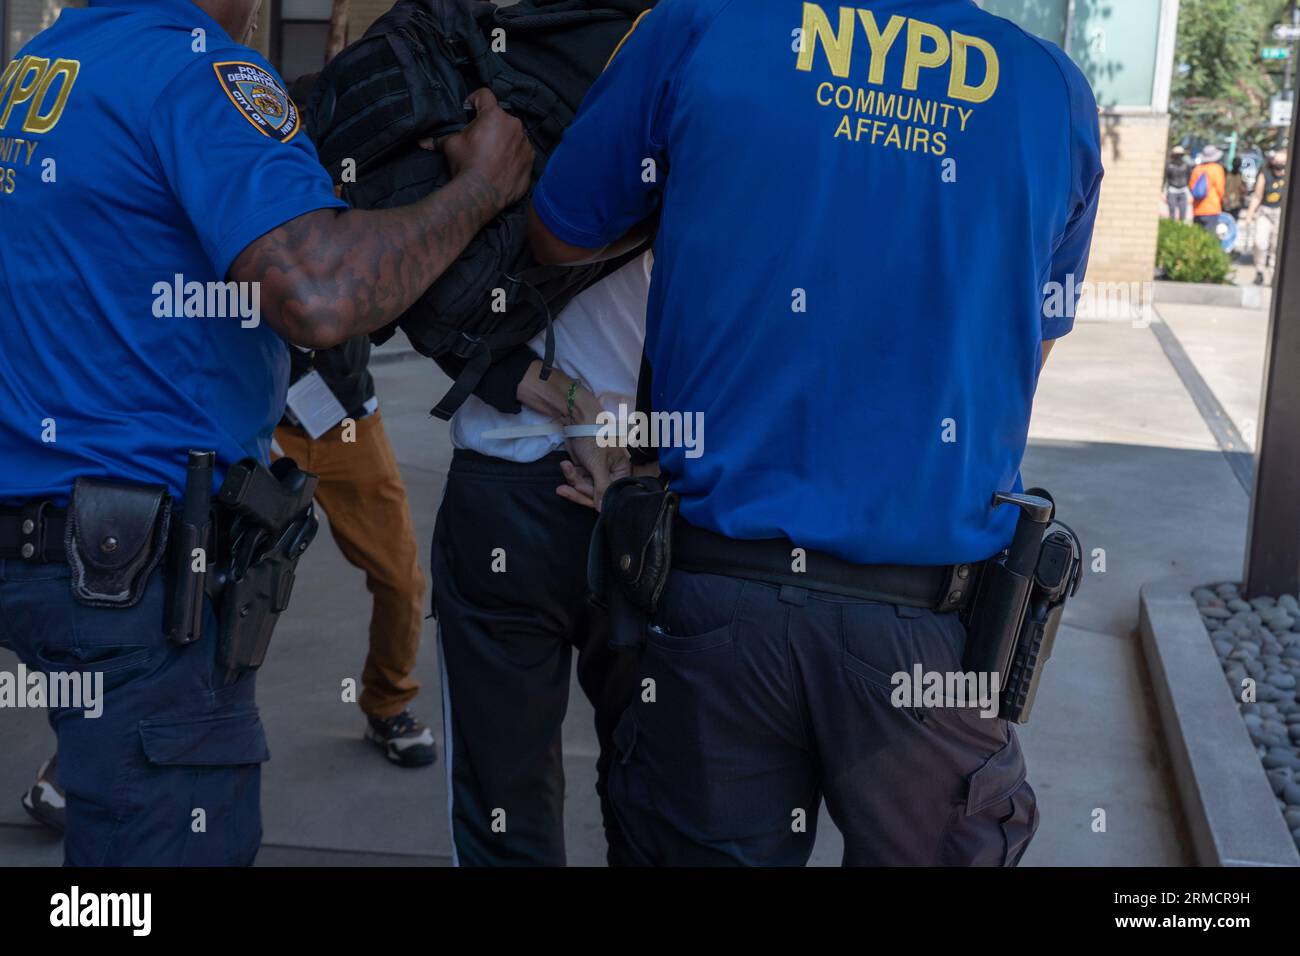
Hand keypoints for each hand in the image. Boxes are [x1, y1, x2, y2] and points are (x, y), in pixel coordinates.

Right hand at [436, 89, 533, 210]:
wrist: (482, 194)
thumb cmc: (466, 166)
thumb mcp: (451, 146)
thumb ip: (440, 138)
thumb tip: (422, 141)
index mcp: (493, 115)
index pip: (484, 94)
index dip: (474, 100)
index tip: (469, 110)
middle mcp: (513, 124)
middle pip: (500, 117)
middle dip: (490, 124)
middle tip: (479, 139)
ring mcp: (524, 142)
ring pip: (513, 134)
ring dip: (503, 139)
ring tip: (492, 155)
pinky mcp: (530, 158)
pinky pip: (522, 150)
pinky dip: (514, 154)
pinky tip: (502, 165)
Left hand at [558, 445, 630, 510]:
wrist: (576, 420)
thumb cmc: (593, 438)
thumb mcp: (598, 465)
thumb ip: (601, 488)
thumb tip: (602, 510)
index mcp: (621, 471)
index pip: (610, 493)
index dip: (596, 497)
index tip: (582, 494)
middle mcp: (612, 473)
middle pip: (597, 493)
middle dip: (580, 488)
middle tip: (566, 487)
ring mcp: (598, 472)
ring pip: (585, 488)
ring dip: (573, 479)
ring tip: (566, 467)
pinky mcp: (586, 469)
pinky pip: (578, 480)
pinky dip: (571, 474)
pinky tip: (566, 465)